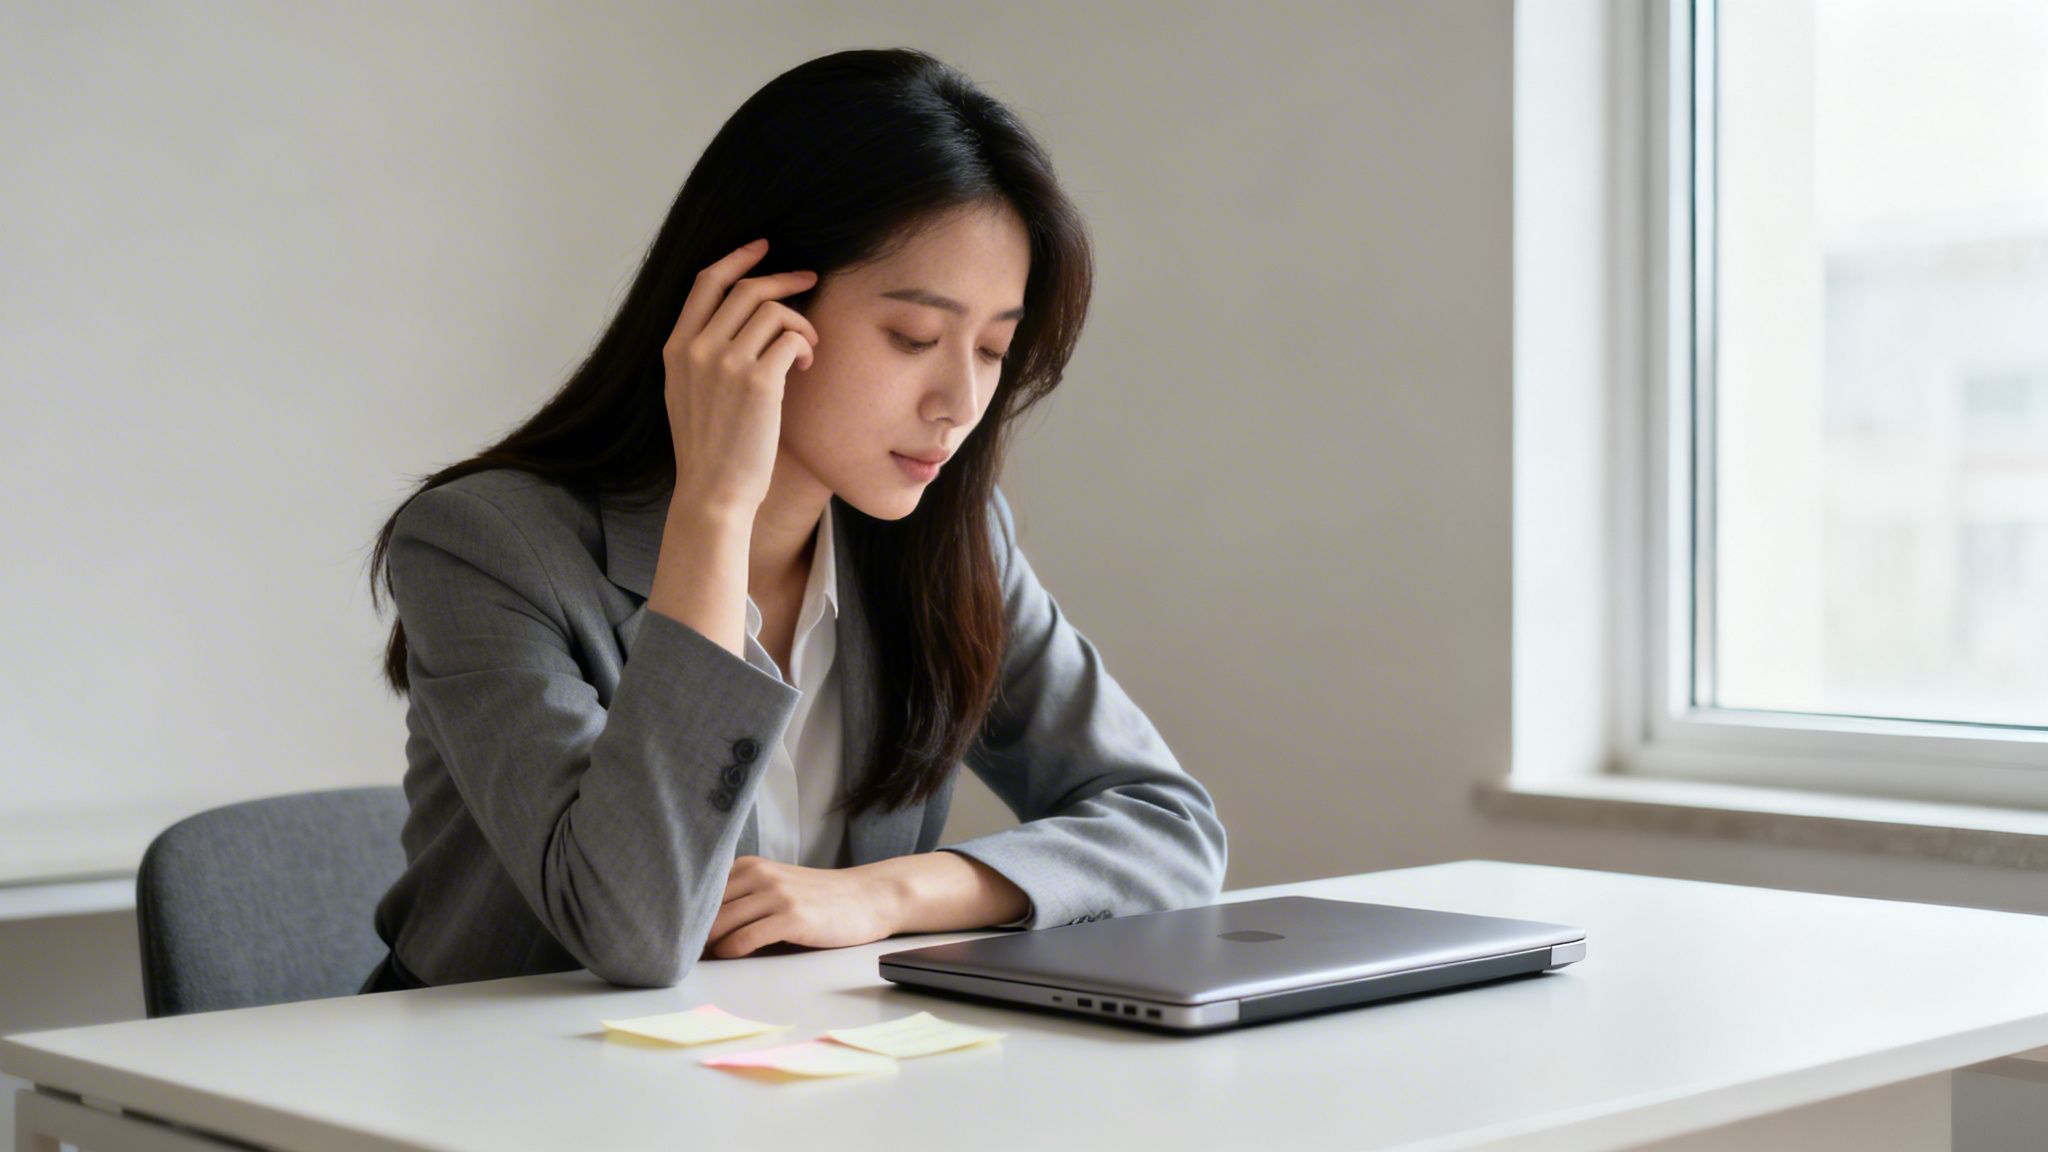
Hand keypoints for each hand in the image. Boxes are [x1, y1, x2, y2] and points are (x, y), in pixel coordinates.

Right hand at [661, 239, 819, 519]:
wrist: (713, 492)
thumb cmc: (708, 448)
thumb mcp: (686, 393)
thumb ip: (701, 354)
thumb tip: (740, 320)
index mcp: (675, 348)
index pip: (706, 281)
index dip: (738, 258)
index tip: (763, 246)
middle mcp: (697, 348)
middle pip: (747, 289)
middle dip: (785, 279)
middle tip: (810, 280)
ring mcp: (725, 363)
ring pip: (774, 311)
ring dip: (800, 322)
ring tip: (806, 346)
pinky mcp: (758, 382)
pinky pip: (791, 338)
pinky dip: (805, 344)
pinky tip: (806, 363)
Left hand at [702, 856, 898, 958]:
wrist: (868, 897)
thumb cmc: (820, 899)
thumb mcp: (777, 886)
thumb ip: (742, 899)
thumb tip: (699, 930)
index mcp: (750, 866)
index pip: (702, 892)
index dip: (687, 917)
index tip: (676, 935)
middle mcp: (760, 875)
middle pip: (706, 909)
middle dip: (692, 935)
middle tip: (683, 955)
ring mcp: (776, 895)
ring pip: (722, 924)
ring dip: (708, 947)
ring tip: (702, 960)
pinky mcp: (792, 917)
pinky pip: (745, 938)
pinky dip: (730, 951)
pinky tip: (729, 957)